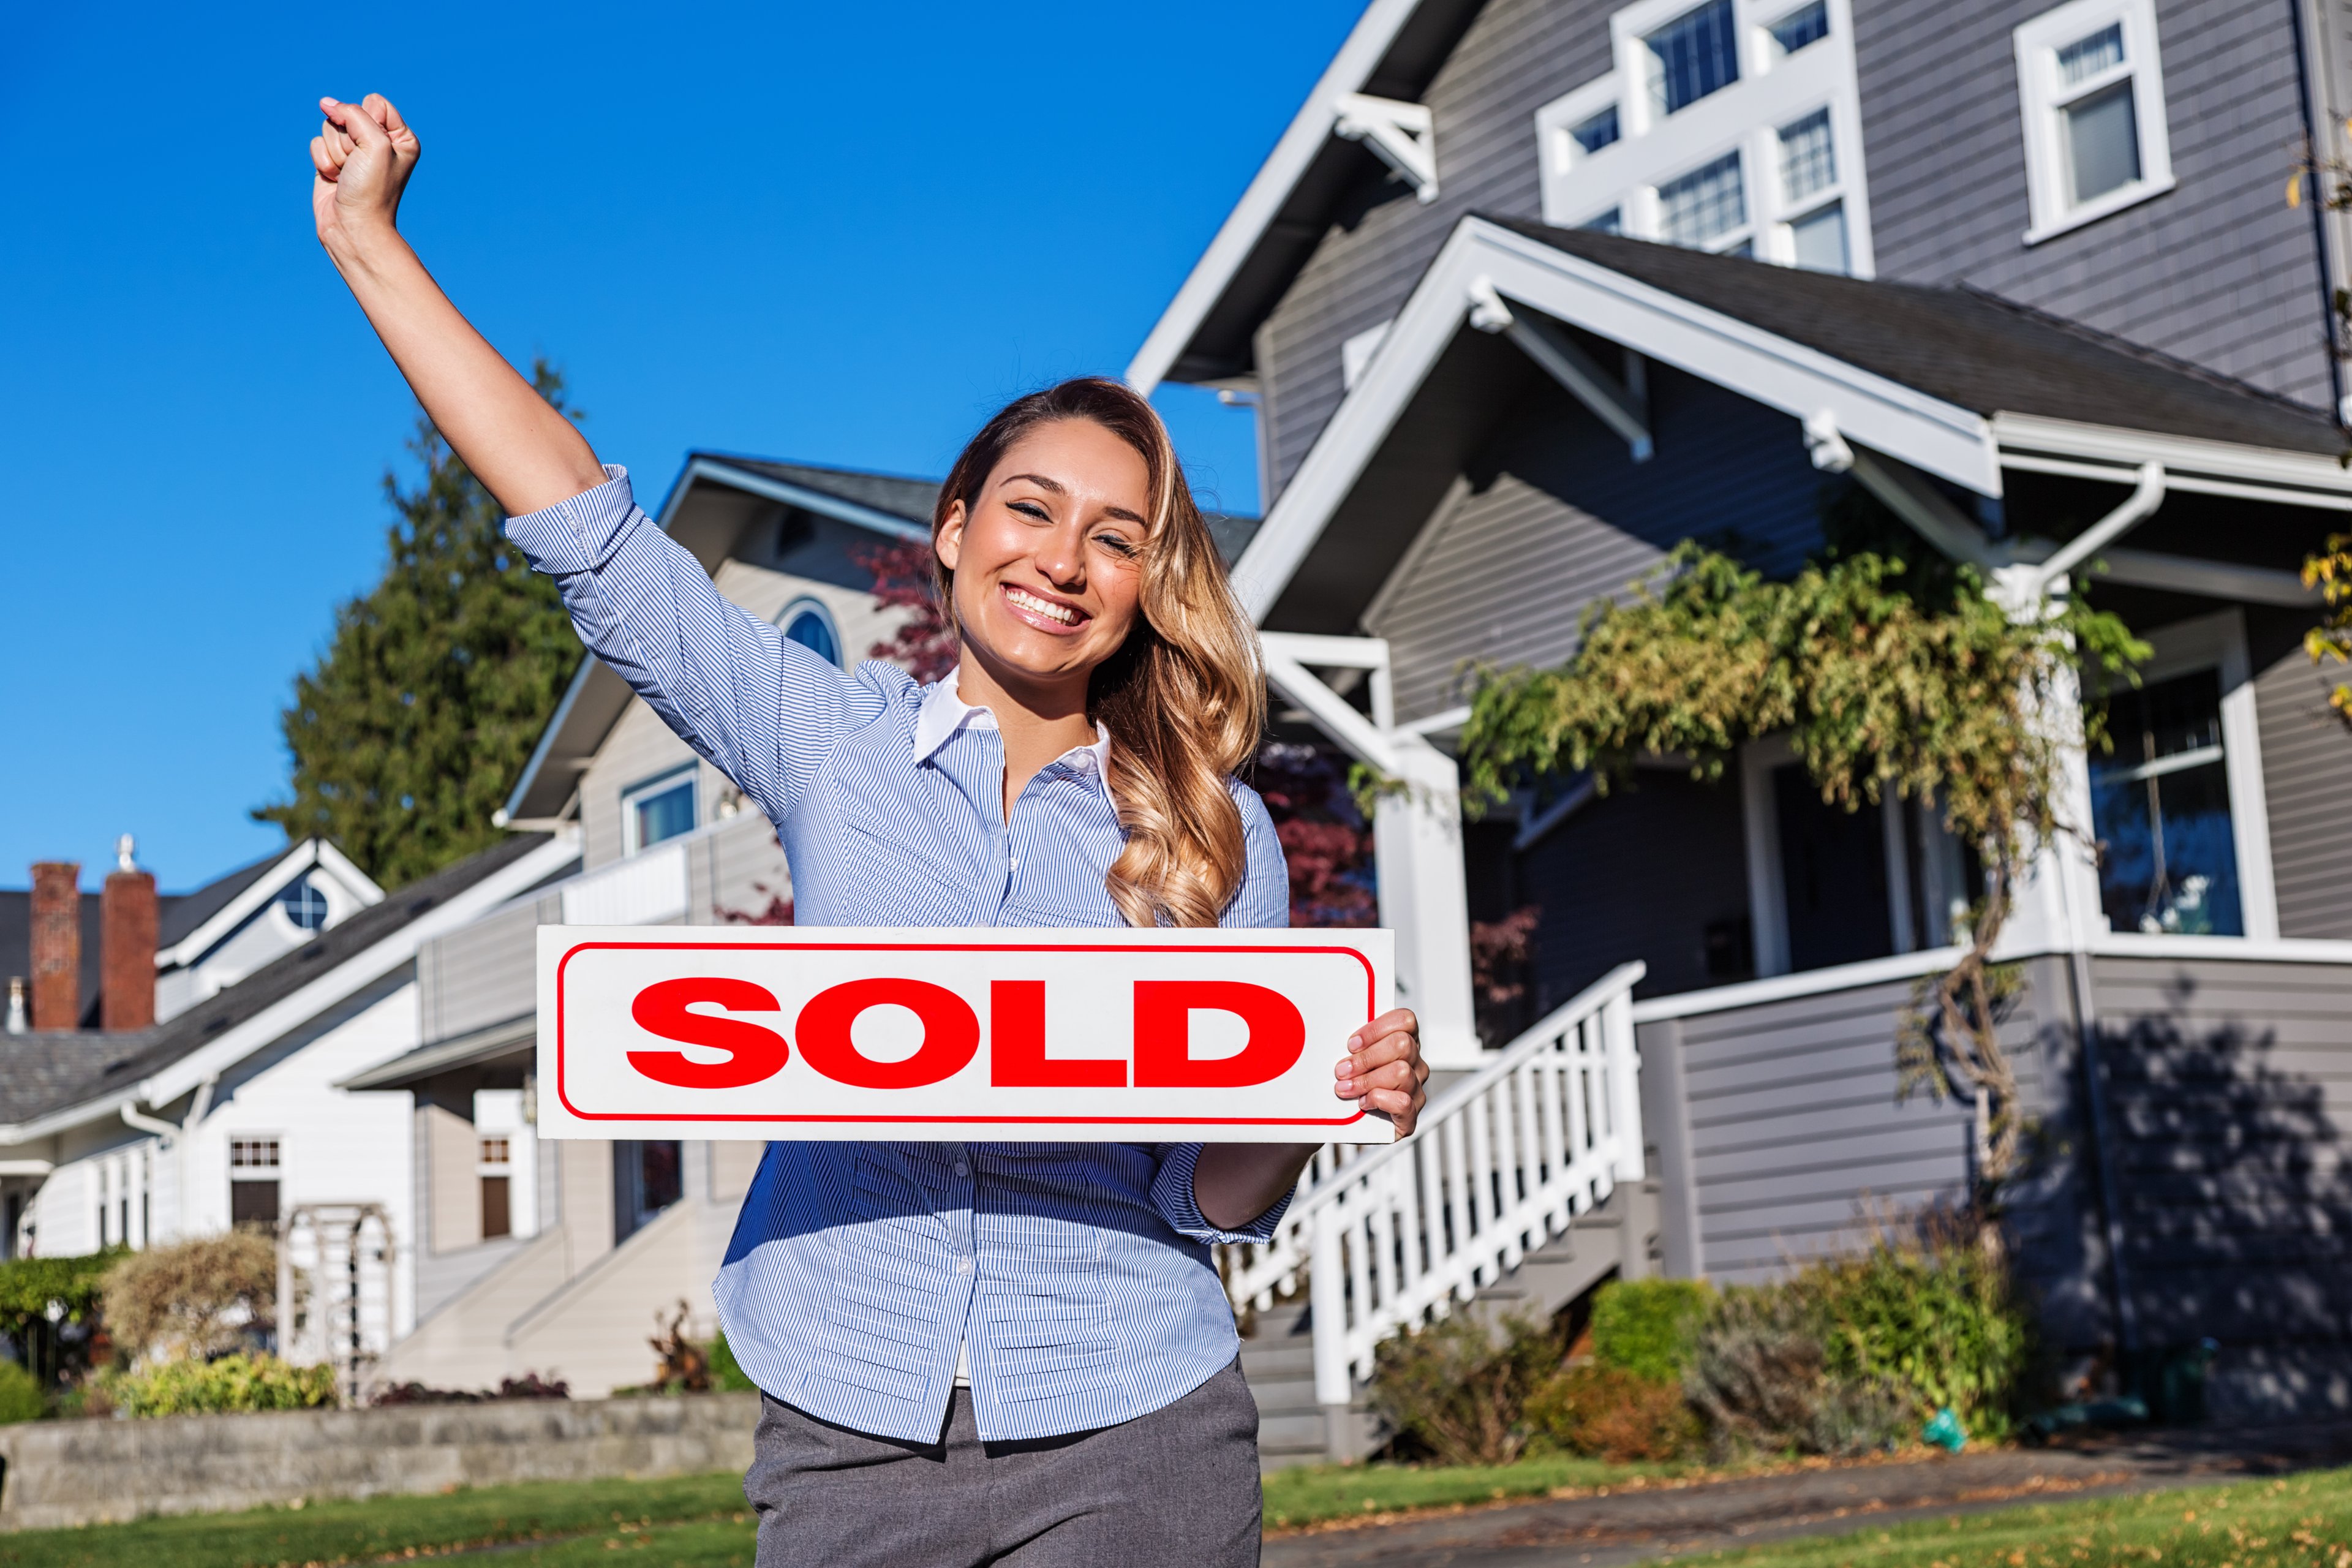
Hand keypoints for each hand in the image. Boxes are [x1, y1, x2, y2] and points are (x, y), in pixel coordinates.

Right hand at [311, 94, 419, 252]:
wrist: (352, 226)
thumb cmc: (371, 189)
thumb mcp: (374, 143)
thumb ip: (353, 113)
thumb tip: (327, 103)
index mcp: (401, 137)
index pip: (374, 103)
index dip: (367, 120)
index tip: (373, 148)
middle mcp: (378, 142)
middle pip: (349, 114)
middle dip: (348, 140)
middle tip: (358, 166)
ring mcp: (354, 152)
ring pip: (330, 127)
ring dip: (335, 152)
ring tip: (347, 174)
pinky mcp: (333, 160)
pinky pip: (317, 143)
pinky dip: (323, 161)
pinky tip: (335, 180)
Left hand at [1336, 1007, 1427, 1137]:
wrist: (1352, 1124)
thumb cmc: (1354, 1086)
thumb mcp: (1354, 1059)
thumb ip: (1356, 1045)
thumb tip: (1336, 1036)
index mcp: (1405, 1044)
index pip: (1405, 1021)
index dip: (1377, 1030)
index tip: (1352, 1044)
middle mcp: (1415, 1065)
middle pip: (1402, 1044)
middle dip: (1367, 1057)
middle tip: (1343, 1069)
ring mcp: (1415, 1090)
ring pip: (1401, 1072)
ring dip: (1367, 1080)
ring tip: (1347, 1088)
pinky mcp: (1411, 1116)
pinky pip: (1402, 1102)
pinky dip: (1379, 1100)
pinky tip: (1364, 1102)